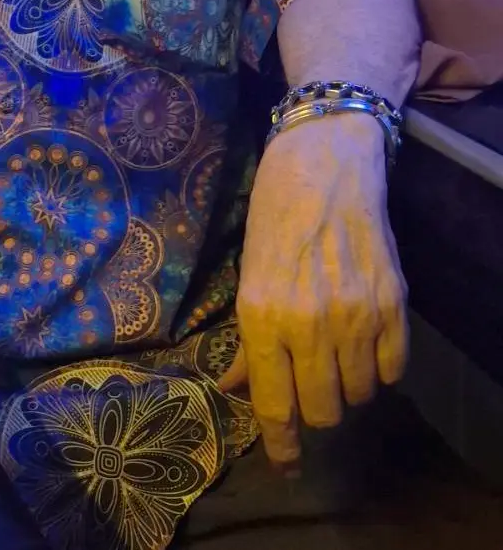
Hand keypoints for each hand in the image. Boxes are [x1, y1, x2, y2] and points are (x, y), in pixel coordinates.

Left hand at [218, 113, 407, 473]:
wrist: (326, 164)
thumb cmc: (273, 214)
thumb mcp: (247, 274)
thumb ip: (248, 338)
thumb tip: (234, 386)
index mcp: (264, 315)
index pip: (275, 404)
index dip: (282, 443)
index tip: (287, 463)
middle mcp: (311, 323)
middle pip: (323, 410)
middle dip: (314, 407)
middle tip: (308, 381)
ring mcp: (357, 316)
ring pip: (359, 395)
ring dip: (346, 385)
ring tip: (334, 351)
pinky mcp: (393, 304)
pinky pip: (392, 369)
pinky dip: (378, 366)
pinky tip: (363, 340)